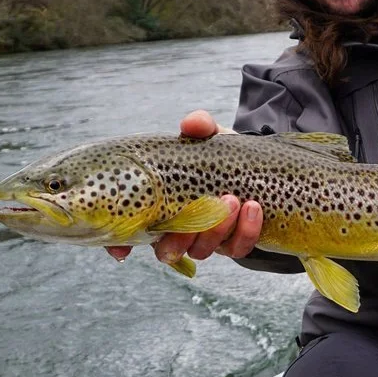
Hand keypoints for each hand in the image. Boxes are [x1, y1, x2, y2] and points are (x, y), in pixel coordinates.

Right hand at [105, 110, 260, 262]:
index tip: (122, 249)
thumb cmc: (219, 153)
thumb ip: (199, 126)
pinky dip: (244, 231)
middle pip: (166, 250)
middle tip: (205, 205)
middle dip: (182, 237)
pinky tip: (253, 208)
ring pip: (201, 251)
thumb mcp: (209, 136)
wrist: (257, 165)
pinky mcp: (233, 243)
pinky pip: (236, 249)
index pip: (129, 231)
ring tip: (232, 200)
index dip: (120, 243)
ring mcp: (204, 239)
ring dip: (216, 229)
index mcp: (159, 204)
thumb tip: (190, 125)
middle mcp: (177, 229)